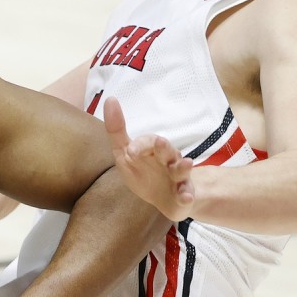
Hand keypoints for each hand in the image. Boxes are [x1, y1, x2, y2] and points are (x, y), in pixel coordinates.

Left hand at [103, 97, 194, 220]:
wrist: (162, 198)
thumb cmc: (142, 172)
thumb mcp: (124, 153)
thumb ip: (116, 130)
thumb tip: (110, 99)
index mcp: (153, 149)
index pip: (148, 141)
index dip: (140, 145)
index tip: (130, 152)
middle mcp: (167, 159)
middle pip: (167, 150)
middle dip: (164, 147)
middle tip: (161, 143)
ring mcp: (177, 176)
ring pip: (181, 169)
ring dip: (182, 167)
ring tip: (186, 164)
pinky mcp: (183, 193)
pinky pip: (187, 194)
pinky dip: (187, 195)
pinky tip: (186, 197)